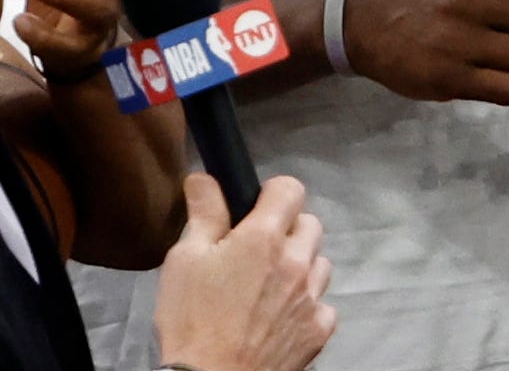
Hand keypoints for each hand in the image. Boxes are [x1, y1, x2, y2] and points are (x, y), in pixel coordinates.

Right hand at [154, 173, 336, 370]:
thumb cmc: (192, 322)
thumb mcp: (185, 260)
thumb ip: (203, 213)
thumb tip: (206, 179)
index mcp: (263, 238)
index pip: (290, 189)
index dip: (271, 193)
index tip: (255, 209)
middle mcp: (296, 263)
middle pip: (310, 224)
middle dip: (287, 230)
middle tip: (257, 251)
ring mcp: (312, 298)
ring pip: (320, 263)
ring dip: (301, 266)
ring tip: (269, 286)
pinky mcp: (319, 331)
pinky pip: (323, 304)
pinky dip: (307, 305)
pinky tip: (281, 316)